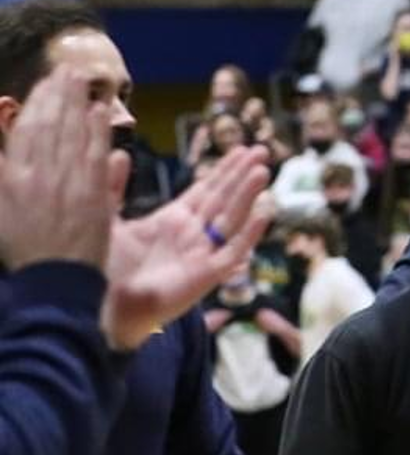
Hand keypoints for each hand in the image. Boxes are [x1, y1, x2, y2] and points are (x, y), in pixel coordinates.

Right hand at [0, 68, 122, 271]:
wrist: (50, 280)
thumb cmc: (22, 247)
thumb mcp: (2, 206)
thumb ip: (2, 166)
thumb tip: (5, 132)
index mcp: (13, 176)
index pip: (28, 129)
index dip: (39, 103)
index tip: (47, 83)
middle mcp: (40, 175)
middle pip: (51, 125)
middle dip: (59, 95)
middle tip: (69, 71)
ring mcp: (68, 183)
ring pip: (72, 134)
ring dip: (77, 105)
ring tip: (82, 82)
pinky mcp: (93, 195)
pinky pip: (95, 155)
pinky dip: (98, 132)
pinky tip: (102, 113)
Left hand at [102, 145, 271, 348]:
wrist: (101, 304)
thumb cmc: (104, 268)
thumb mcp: (106, 219)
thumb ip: (114, 187)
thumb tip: (120, 153)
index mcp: (173, 220)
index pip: (206, 190)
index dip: (224, 170)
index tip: (242, 150)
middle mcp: (193, 234)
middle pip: (223, 199)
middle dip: (242, 175)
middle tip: (262, 151)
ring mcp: (203, 254)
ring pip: (232, 218)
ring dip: (248, 195)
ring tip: (262, 171)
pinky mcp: (208, 274)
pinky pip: (233, 251)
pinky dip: (249, 233)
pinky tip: (263, 214)